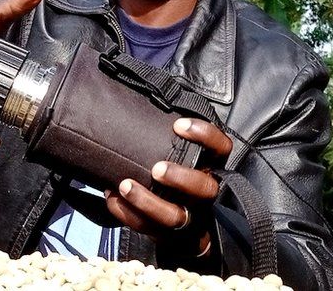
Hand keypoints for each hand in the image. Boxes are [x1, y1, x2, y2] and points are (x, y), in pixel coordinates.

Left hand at [105, 117, 232, 255]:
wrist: (186, 230)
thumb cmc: (176, 177)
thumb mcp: (180, 153)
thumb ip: (167, 134)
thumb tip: (140, 95)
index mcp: (211, 168)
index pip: (221, 148)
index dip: (205, 136)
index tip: (178, 125)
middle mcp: (204, 195)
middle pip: (204, 188)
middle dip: (181, 178)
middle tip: (157, 168)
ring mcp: (189, 218)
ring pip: (175, 217)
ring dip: (147, 201)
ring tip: (124, 185)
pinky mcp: (169, 236)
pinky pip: (148, 229)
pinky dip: (127, 214)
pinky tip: (111, 198)